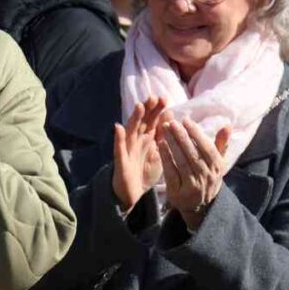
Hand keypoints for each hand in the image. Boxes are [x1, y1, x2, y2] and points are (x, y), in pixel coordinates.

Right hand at [112, 96, 167, 211]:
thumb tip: (170, 118)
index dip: (157, 109)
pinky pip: (119, 148)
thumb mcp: (158, 153)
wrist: (132, 193)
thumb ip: (162, 136)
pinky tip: (118, 127)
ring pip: (130, 131)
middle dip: (147, 109)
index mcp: (146, 139)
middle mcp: (136, 141)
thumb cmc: (144, 171)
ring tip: (139, 106)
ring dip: (134, 118)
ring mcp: (127, 149)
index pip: (152, 121)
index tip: (164, 98)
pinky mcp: (121, 161)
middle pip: (142, 122)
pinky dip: (118, 138)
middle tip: (153, 97)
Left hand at [158, 119, 230, 231]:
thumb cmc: (207, 177)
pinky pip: (171, 172)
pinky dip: (165, 158)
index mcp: (217, 168)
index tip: (185, 120)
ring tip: (164, 129)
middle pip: (193, 153)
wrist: (200, 206)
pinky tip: (160, 145)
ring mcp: (193, 186)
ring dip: (172, 144)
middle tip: (171, 122)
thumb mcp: (217, 163)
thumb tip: (228, 125)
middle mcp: (207, 177)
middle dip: (181, 136)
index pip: (207, 148)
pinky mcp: (179, 193)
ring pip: (181, 161)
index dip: (196, 133)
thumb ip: (221, 144)